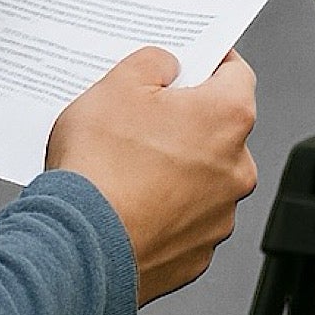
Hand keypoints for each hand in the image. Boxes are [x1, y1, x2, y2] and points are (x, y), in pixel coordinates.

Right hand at [45, 47, 257, 307]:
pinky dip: (163, 209)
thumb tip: (166, 67)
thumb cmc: (98, 168)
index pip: (236, 74)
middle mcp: (236, 169)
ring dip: (175, 168)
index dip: (211, 61)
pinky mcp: (197, 254)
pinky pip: (185, 219)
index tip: (193, 60)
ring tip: (125, 165)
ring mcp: (220, 217)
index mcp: (226, 118)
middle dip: (184, 120)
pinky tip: (127, 201)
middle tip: (140, 115)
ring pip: (202, 177)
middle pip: (218, 129)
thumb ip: (152, 62)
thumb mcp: (115, 85)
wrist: (78, 248)